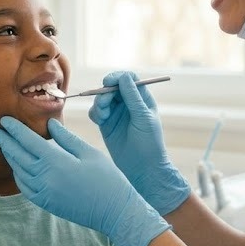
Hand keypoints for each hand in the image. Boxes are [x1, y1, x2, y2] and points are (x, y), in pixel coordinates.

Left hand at [0, 116, 169, 245]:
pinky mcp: (46, 203)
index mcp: (56, 162)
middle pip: (18, 156)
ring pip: (19, 172)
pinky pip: (25, 187)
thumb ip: (66, 138)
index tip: (4, 120)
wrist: (114, 212)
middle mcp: (45, 179)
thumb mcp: (89, 153)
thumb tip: (49, 125)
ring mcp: (44, 193)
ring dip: (10, 157)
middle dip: (5, 142)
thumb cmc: (107, 178)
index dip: (14, 129)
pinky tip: (18, 167)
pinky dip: (18, 174)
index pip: (28, 141)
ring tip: (5, 146)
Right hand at [89, 71, 190, 214]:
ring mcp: (116, 113)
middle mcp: (128, 103)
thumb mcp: (143, 118)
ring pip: (101, 98)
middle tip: (104, 102)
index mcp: (142, 99)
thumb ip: (133, 97)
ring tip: (103, 116)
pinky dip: (95, 113)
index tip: (108, 82)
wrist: (142, 169)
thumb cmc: (149, 143)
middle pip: (112, 86)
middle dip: (105, 92)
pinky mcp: (106, 124)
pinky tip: (100, 121)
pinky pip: (95, 112)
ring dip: (99, 103)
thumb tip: (124, 77)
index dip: (118, 77)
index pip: (129, 79)